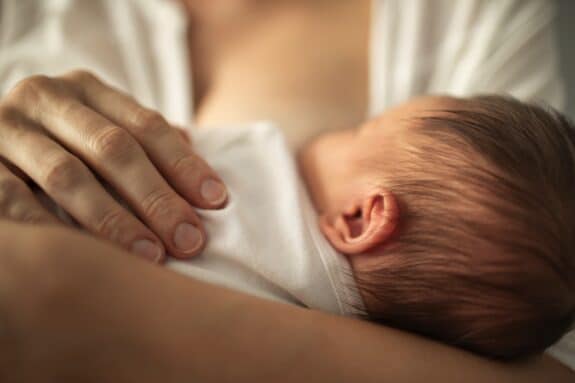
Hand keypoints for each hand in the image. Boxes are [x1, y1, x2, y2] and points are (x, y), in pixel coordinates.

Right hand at [0, 70, 226, 261]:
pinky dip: (52, 229)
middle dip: (157, 197)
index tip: (217, 201)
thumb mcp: (100, 128)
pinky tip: (84, 257)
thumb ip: (143, 142)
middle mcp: (47, 98)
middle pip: (114, 149)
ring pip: (67, 176)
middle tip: (190, 239)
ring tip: (152, 255)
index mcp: (87, 89)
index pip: (146, 125)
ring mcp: (7, 128)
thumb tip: (202, 166)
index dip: (184, 164)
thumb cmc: (62, 140)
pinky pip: (14, 200)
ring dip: (114, 220)